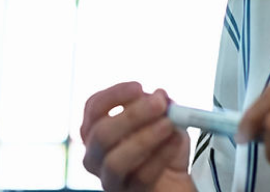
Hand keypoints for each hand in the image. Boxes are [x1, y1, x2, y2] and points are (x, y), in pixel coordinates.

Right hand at [80, 84, 194, 191]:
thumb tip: (160, 95)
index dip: (114, 95)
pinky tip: (176, 141)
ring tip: (169, 125)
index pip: (93, 108)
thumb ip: (159, 106)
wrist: (174, 182)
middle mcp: (95, 156)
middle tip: (159, 104)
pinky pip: (141, 177)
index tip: (138, 87)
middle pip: (102, 134)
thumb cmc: (164, 149)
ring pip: (116, 160)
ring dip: (145, 138)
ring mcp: (109, 179)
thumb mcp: (162, 119)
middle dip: (132, 115)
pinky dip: (161, 156)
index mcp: (96, 130)